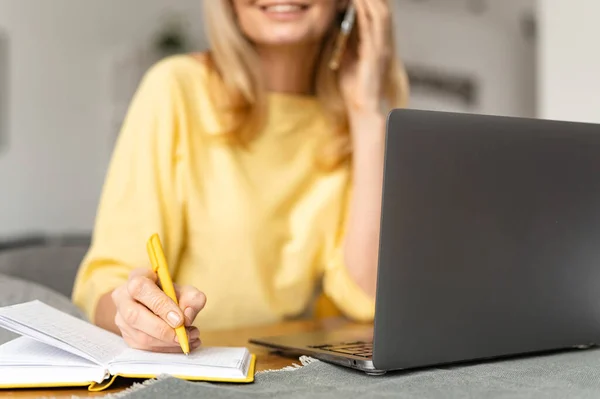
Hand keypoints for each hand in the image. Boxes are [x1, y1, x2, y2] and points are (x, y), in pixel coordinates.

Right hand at [111, 267, 205, 352]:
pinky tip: (181, 344)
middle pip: (135, 316)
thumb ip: (192, 299)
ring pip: (140, 336)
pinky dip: (165, 349)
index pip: (141, 289)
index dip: (160, 305)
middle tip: (185, 335)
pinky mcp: (126, 336)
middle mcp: (123, 298)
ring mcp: (121, 319)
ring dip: (168, 342)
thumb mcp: (186, 290)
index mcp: (136, 278)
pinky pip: (144, 348)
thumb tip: (187, 317)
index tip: (180, 319)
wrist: (157, 303)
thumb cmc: (170, 294)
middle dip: (163, 330)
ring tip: (189, 338)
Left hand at [339, 0, 391, 114]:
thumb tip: (338, 20)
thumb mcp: (347, 56)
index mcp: (378, 39)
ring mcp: (383, 45)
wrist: (363, 107)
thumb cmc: (355, 86)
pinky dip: (368, 8)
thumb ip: (347, 38)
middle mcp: (384, 39)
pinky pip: (376, 24)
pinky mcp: (378, 52)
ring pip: (382, 11)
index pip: (376, 10)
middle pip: (382, 6)